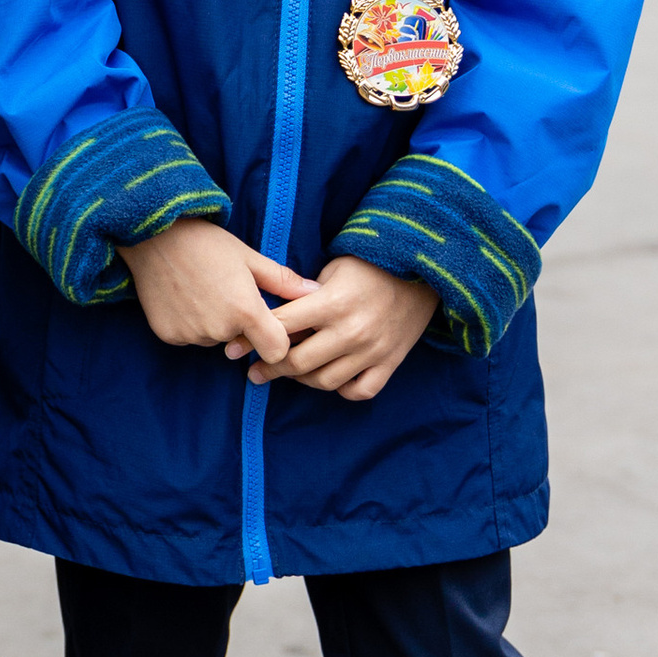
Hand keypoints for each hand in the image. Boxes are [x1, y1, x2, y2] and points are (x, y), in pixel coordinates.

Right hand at [119, 217, 311, 367]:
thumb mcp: (249, 256)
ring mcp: (191, 335)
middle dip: (242, 325)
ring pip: (215, 340)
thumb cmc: (205, 241)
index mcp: (245, 311)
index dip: (276, 340)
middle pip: (243, 343)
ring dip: (215, 324)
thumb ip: (283, 281)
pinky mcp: (168, 336)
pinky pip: (190, 337)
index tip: (269, 324)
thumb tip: (316, 291)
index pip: (276, 351)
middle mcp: (219, 329)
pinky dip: (191, 323)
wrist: (152, 233)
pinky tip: (184, 297)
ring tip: (203, 290)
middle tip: (227, 292)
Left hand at [256, 257, 437, 400]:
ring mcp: (372, 351)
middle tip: (255, 370)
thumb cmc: (370, 265)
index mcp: (332, 302)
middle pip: (297, 362)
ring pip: (324, 381)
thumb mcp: (332, 268)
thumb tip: (267, 313)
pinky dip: (342, 389)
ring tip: (289, 373)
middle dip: (270, 367)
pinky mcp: (390, 363)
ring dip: (300, 380)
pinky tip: (330, 378)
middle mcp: (350, 331)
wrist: (422, 271)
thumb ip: (303, 293)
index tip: (235, 347)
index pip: (281, 326)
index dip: (252, 338)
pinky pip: (360, 391)